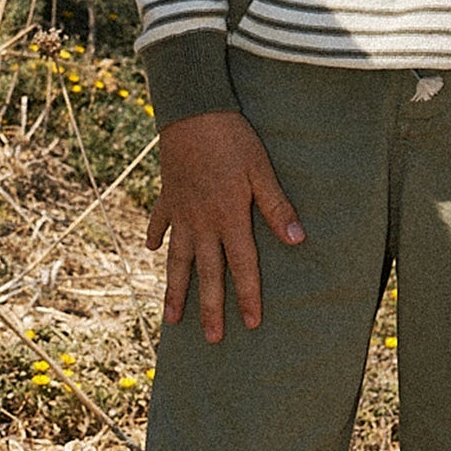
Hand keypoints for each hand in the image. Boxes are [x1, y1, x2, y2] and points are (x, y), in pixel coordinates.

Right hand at [146, 110, 303, 342]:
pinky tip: (152, 252)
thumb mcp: (262, 171)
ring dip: (175, 289)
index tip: (251, 323)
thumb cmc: (232, 139)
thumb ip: (277, 208)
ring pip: (177, 259)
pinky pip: (160, 223)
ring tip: (171, 317)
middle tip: (211, 339)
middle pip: (207, 273)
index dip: (248, 296)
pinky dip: (156, 237)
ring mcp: (181, 213)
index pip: (242, 266)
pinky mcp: (168, 196)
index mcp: (229, 218)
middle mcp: (202, 223)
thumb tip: (298, 241)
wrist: (192, 112)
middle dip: (210, 308)